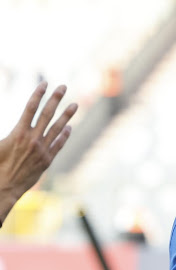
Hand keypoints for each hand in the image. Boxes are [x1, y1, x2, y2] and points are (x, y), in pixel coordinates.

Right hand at [0, 82, 77, 219]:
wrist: (4, 186)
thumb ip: (6, 133)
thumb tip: (13, 127)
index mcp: (18, 132)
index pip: (30, 108)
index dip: (38, 94)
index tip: (45, 83)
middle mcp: (33, 139)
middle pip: (47, 114)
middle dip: (55, 99)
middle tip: (63, 87)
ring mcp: (42, 149)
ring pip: (57, 128)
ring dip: (66, 115)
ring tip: (74, 105)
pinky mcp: (47, 160)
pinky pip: (58, 144)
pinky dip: (64, 135)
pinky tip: (69, 128)